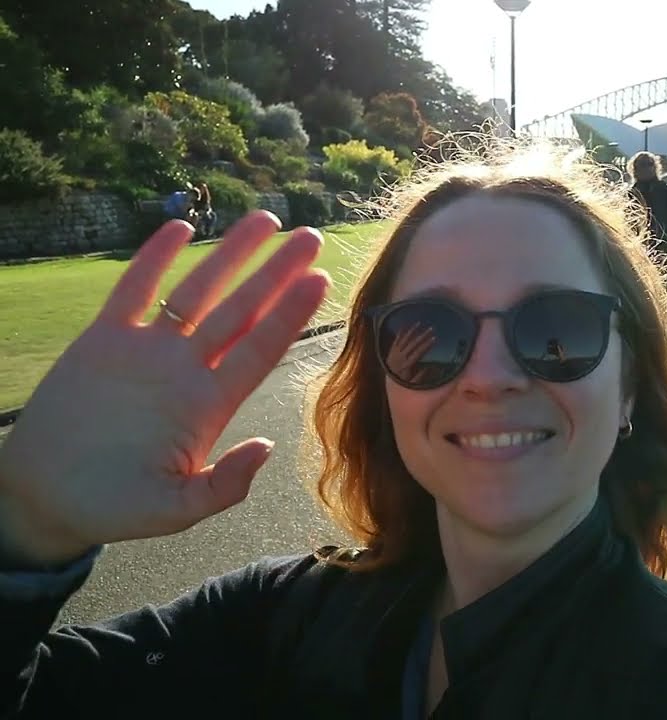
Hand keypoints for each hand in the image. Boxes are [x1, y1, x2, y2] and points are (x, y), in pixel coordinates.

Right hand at [0, 212, 329, 566]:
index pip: (261, 349)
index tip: (321, 280)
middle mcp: (186, 370)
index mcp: (210, 405)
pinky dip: (154, 259)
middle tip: (312, 237)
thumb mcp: (175, 509)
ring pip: (197, 291)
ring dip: (231, 255)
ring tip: (265, 220)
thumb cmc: (113, 508)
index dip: (290, 315)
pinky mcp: (103, 341)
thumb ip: (222, 485)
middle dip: (276, 274)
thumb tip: (266, 447)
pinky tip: (182, 229)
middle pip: (242, 311)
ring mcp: (147, 351)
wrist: (46, 498)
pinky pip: (134, 291)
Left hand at [385, 324, 435, 385]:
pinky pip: (396, 340)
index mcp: (407, 364)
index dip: (427, 345)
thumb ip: (420, 376)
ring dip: (412, 331)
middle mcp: (401, 356)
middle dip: (423, 335)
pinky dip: (400, 333)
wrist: (386, 380)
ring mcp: (395, 352)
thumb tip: (430, 368)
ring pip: (404, 339)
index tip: (434, 338)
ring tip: (419, 323)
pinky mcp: (391, 350)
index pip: (419, 352)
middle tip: (431, 328)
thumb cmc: (402, 381)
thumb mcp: (412, 383)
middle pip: (413, 344)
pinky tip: (404, 326)